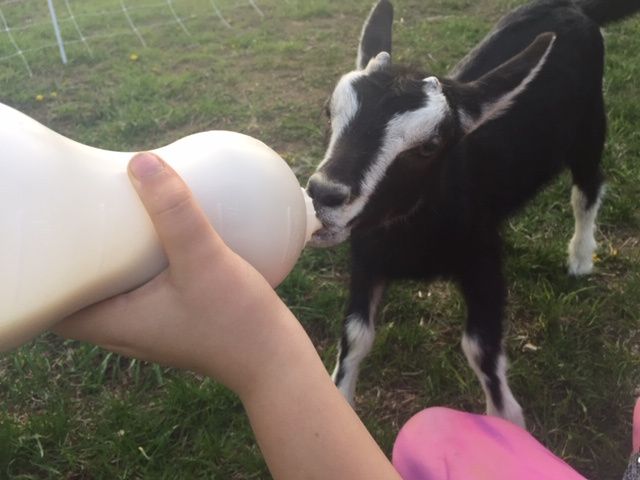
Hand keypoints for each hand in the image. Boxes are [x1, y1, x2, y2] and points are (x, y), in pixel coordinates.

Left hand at [53, 152, 401, 479]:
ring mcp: (148, 326)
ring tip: (118, 215)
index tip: (55, 230)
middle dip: (78, 251)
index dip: (45, 268)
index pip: (52, 300)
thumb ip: (175, 211)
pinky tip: (159, 236)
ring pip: (112, 286)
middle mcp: (122, 329)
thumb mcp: (203, 259)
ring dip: (111, 255)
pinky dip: (140, 262)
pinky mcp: (171, 320)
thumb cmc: (237, 319)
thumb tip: (142, 160)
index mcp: (112, 322)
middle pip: (80, 287)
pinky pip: (140, 288)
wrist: (274, 357)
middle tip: (87, 210)